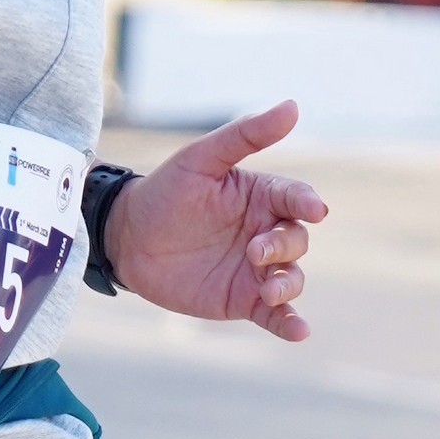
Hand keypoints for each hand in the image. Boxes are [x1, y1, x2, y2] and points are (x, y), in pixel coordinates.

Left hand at [103, 99, 323, 338]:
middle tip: (255, 251)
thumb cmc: (166, 191)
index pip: (296, 198)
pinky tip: (300, 332)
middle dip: (284, 247)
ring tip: (270, 290)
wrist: (126, 238)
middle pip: (296, 240)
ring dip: (289, 285)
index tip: (313, 210)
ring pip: (291, 278)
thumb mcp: (202, 158)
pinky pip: (276, 314)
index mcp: (261, 197)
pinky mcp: (243, 300)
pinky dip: (290, 324)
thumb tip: (293, 106)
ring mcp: (257, 269)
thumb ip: (246, 135)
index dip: (307, 203)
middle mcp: (265, 232)